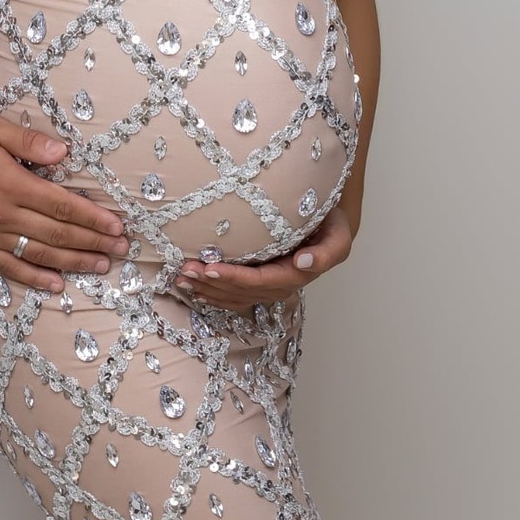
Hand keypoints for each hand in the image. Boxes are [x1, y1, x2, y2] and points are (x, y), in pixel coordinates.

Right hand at [0, 116, 128, 292]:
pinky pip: (10, 267)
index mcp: (12, 184)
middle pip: (58, 235)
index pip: (62, 206)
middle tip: (122, 248)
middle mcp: (4, 215)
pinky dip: (35, 279)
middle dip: (93, 242)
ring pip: (40, 255)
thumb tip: (64, 153)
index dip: (92, 218)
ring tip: (101, 265)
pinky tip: (56, 285)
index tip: (116, 225)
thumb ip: (29, 142)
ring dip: (74, 263)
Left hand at [174, 205, 353, 310]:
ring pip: (236, 296)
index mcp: (297, 275)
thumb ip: (327, 252)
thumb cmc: (331, 223)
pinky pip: (236, 295)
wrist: (330, 224)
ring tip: (181, 280)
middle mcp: (281, 285)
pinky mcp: (261, 282)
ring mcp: (270, 286)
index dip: (235, 279)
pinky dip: (215, 294)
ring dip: (208, 291)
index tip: (210, 270)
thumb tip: (304, 263)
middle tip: (185, 271)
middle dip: (213, 284)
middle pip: (243, 291)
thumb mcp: (338, 235)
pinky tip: (195, 290)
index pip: (261, 281)